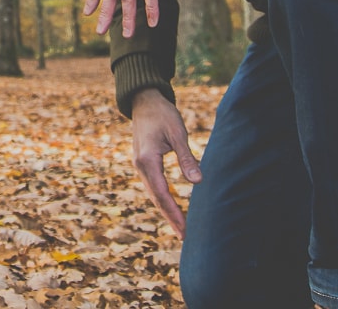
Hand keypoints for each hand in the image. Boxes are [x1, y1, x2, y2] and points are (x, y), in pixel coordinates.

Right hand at [130, 89, 202, 234]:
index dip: (174, 212)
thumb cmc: (162, 114)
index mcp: (147, 160)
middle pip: (156, 198)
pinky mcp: (142, 163)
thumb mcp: (177, 133)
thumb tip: (198, 182)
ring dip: (165, 210)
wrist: (144, 101)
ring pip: (153, 193)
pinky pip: (152, 186)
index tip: (185, 228)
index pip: (162, 193)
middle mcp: (140, 165)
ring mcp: (139, 165)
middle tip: (184, 236)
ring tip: (179, 227)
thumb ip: (187, 158)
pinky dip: (161, 199)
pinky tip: (170, 207)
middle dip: (170, 217)